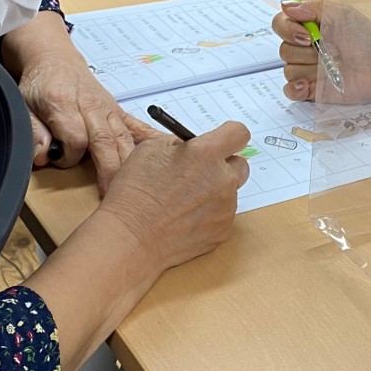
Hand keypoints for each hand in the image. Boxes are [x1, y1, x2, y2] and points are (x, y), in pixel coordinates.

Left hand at [15, 45, 159, 194]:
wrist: (55, 60)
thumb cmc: (40, 85)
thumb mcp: (23, 104)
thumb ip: (32, 131)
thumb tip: (42, 156)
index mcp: (64, 103)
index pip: (75, 138)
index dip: (68, 156)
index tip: (58, 160)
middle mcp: (91, 106)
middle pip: (105, 140)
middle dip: (109, 170)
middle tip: (111, 195)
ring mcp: (109, 109)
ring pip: (123, 138)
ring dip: (129, 165)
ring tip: (134, 188)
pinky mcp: (118, 113)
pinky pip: (139, 128)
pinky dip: (154, 140)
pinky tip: (166, 154)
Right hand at [98, 121, 250, 276]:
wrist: (130, 237)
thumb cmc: (134, 193)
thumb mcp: (150, 150)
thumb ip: (180, 143)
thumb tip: (192, 145)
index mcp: (205, 154)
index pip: (238, 133)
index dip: (229, 136)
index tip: (221, 141)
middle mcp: (223, 179)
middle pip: (240, 164)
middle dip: (224, 165)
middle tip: (200, 172)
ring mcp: (226, 207)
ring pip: (230, 192)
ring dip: (215, 191)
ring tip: (183, 201)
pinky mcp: (223, 230)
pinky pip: (223, 215)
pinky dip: (209, 214)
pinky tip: (184, 218)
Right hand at [272, 0, 370, 102]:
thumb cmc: (366, 38)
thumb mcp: (340, 13)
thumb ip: (312, 6)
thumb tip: (286, 5)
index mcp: (309, 28)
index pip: (280, 24)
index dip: (287, 30)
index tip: (306, 35)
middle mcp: (306, 48)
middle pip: (283, 49)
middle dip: (304, 51)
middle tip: (327, 52)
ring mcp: (308, 69)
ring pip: (288, 69)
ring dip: (307, 68)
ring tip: (330, 67)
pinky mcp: (312, 89)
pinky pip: (290, 91)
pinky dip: (295, 88)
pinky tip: (308, 84)